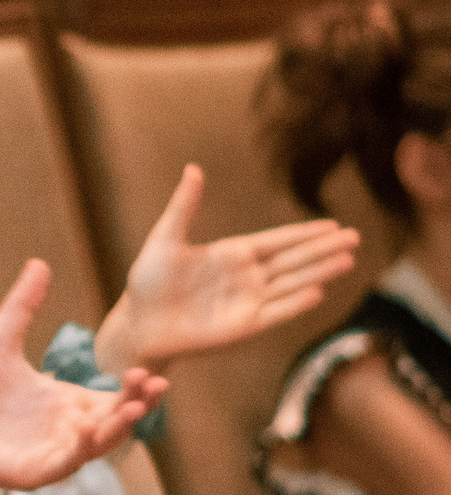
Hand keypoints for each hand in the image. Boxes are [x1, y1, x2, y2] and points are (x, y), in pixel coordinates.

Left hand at [0, 260, 166, 494]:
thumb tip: (40, 262)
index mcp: (65, 403)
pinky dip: (76, 450)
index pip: (114, 398)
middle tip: (153, 382)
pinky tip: (84, 430)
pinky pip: (62, 464)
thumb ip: (22, 306)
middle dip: (137, 405)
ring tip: (132, 409)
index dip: (135, 388)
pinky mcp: (31, 472)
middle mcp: (66, 430)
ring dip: (116, 429)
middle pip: (115, 422)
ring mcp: (52, 454)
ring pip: (97, 445)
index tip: (149, 369)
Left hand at [90, 164, 361, 372]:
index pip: (277, 241)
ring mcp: (248, 301)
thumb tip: (193, 168)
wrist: (138, 323)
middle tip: (355, 237)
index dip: (304, 234)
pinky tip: (317, 291)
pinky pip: (275, 312)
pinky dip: (295, 303)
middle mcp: (246, 277)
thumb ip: (184, 206)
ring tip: (348, 260)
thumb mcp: (166, 238)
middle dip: (324, 249)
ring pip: (291, 283)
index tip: (333, 224)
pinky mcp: (244, 326)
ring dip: (319, 272)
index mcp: (232, 254)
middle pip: (293, 260)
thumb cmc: (149, 282)